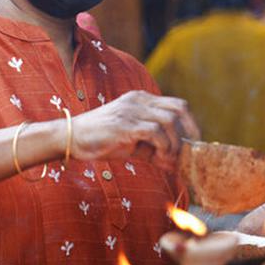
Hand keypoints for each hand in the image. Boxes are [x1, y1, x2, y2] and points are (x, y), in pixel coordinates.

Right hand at [68, 91, 199, 169]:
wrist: (71, 138)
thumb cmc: (102, 141)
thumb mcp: (134, 144)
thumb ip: (155, 151)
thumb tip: (176, 164)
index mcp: (142, 100)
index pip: (177, 104)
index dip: (190, 123)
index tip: (193, 142)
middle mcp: (139, 101)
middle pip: (179, 108)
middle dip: (188, 131)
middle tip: (187, 151)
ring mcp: (132, 110)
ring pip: (169, 121)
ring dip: (173, 143)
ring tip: (167, 158)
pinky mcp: (125, 124)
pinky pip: (155, 132)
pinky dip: (162, 146)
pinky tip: (158, 157)